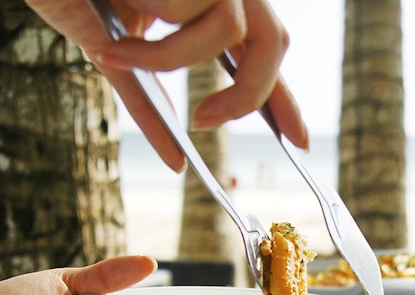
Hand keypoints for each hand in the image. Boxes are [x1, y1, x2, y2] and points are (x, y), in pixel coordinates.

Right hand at [25, 0, 308, 170]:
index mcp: (207, 4)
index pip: (263, 53)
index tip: (298, 141)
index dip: (284, 98)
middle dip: (250, 92)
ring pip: (230, 27)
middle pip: (274, 40)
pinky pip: (188, 15)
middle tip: (205, 122)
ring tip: (121, 55)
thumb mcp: (118, 56)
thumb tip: (175, 159)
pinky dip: (150, 41)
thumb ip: (150, 101)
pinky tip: (116, 28)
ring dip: (172, 57)